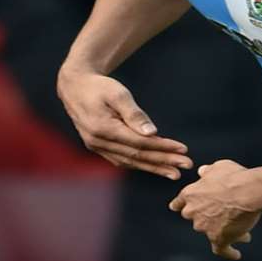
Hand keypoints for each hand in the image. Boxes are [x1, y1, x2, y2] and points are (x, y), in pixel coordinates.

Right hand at [58, 70, 193, 179]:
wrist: (75, 87)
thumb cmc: (99, 87)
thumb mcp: (118, 94)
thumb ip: (134, 114)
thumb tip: (152, 133)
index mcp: (103, 129)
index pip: (139, 143)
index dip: (162, 147)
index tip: (183, 150)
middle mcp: (98, 142)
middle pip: (136, 156)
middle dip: (163, 162)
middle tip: (186, 166)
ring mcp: (96, 147)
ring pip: (129, 161)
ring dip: (153, 168)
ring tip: (174, 173)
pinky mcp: (97, 147)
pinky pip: (121, 159)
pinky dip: (139, 164)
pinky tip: (153, 167)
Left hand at [170, 160, 261, 259]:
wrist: (247, 191)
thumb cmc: (234, 177)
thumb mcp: (218, 167)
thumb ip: (208, 172)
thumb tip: (202, 172)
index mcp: (190, 195)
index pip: (179, 204)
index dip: (182, 206)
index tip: (180, 209)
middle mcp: (193, 212)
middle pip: (195, 218)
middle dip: (207, 217)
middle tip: (223, 216)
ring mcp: (204, 227)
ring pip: (211, 231)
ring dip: (223, 230)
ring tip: (241, 231)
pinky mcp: (218, 238)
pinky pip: (221, 249)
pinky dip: (228, 252)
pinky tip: (235, 254)